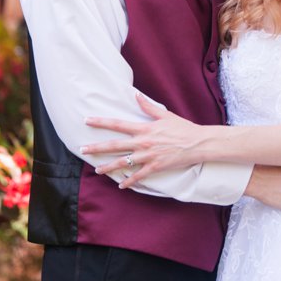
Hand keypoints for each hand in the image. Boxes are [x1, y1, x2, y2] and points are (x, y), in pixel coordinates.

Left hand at [81, 93, 207, 187]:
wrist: (198, 143)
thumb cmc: (182, 128)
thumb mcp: (164, 115)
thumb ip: (148, 107)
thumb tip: (136, 94)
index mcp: (143, 129)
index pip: (117, 124)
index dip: (101, 122)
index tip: (87, 120)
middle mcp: (142, 142)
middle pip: (114, 145)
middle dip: (97, 148)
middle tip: (82, 149)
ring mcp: (148, 156)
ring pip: (123, 163)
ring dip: (108, 167)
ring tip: (97, 170)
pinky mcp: (155, 167)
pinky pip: (139, 176)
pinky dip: (129, 181)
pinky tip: (121, 185)